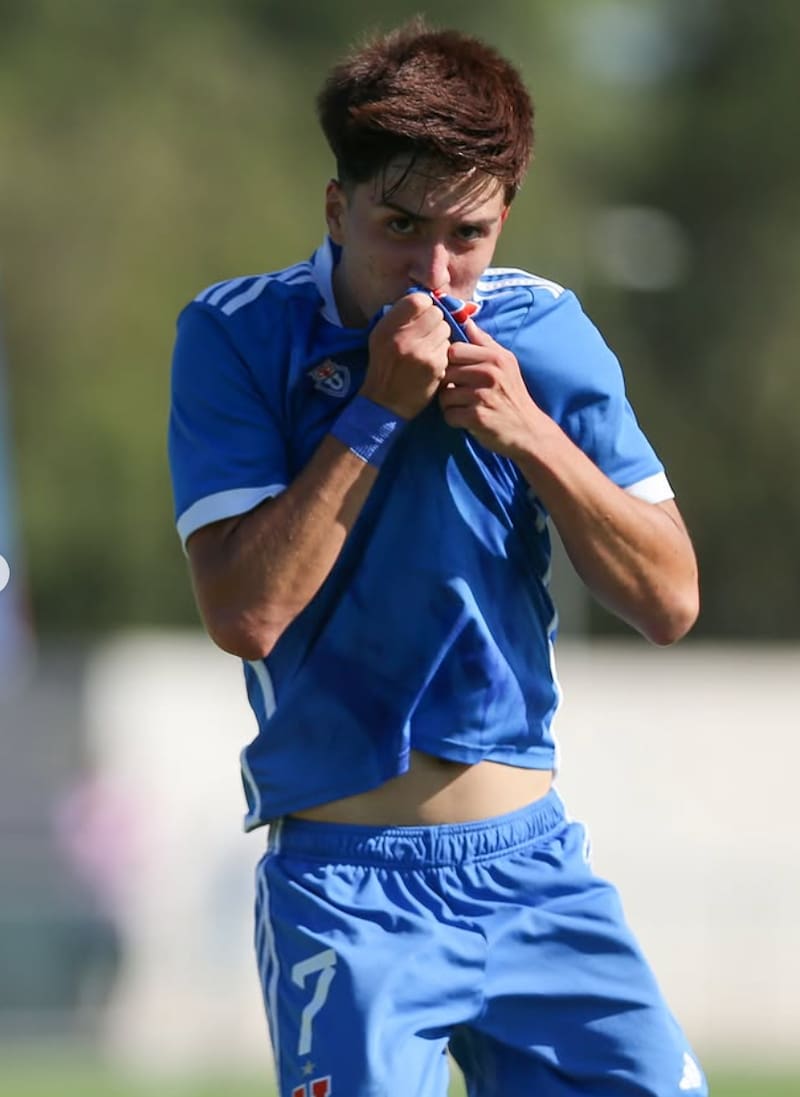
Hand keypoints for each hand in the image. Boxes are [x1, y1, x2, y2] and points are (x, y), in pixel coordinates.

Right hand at [361, 293, 450, 418]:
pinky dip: (443, 353)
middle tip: (427, 335)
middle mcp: (402, 337)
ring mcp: (420, 352)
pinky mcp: (434, 366)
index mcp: (387, 327)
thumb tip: (426, 299)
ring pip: (445, 329)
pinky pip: (448, 348)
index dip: (424, 306)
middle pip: (435, 313)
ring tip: (428, 349)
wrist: (384, 403)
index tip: (422, 316)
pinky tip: (432, 363)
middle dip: (435, 322)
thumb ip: (399, 317)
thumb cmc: (384, 367)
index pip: (418, 300)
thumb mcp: (381, 338)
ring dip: (441, 337)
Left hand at [438, 319, 544, 457]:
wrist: (528, 430)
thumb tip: (465, 316)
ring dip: (450, 404)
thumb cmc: (512, 394)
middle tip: (460, 392)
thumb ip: (483, 341)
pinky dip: (454, 420)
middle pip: (446, 371)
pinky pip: (449, 415)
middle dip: (447, 384)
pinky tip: (466, 420)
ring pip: (444, 395)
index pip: (454, 349)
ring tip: (464, 406)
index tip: (457, 372)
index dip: (450, 362)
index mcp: (495, 357)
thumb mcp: (505, 362)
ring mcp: (484, 396)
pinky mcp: (478, 418)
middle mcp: (490, 373)